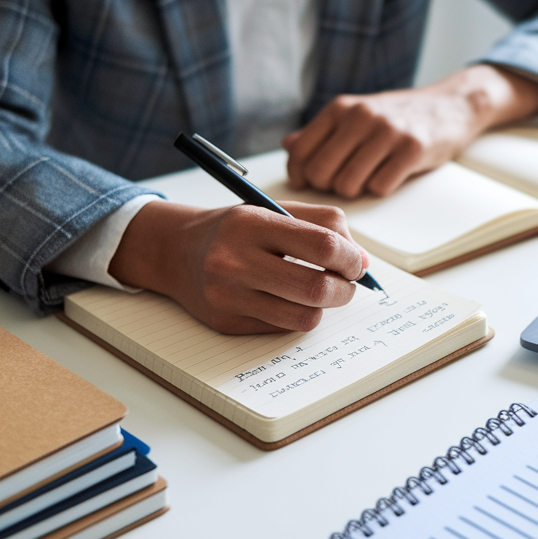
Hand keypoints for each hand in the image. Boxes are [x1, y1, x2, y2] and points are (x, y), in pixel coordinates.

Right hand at [109, 199, 368, 333]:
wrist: (175, 252)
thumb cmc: (236, 230)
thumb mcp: (274, 209)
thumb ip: (323, 225)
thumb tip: (362, 261)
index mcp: (251, 224)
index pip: (322, 246)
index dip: (350, 258)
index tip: (356, 263)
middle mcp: (235, 261)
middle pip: (316, 288)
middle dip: (344, 289)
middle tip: (347, 283)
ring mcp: (228, 296)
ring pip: (304, 317)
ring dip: (323, 307)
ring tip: (319, 292)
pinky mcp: (226, 323)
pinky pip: (282, 328)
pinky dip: (296, 315)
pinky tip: (286, 299)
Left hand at [283, 64, 537, 197]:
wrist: (449, 106)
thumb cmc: (397, 116)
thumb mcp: (355, 115)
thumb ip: (320, 132)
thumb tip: (288, 146)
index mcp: (340, 108)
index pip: (299, 152)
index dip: (299, 176)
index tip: (308, 182)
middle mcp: (360, 116)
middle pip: (320, 173)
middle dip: (328, 187)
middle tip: (344, 181)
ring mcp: (387, 131)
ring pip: (347, 185)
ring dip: (356, 190)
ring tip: (368, 177)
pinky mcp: (412, 149)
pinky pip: (380, 188)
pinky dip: (381, 189)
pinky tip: (390, 175)